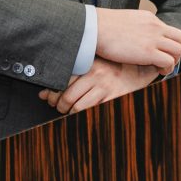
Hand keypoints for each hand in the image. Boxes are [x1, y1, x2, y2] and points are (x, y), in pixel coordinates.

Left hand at [38, 58, 157, 114]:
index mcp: (88, 63)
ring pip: (76, 106)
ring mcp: (104, 87)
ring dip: (69, 112)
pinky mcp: (112, 98)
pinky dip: (80, 116)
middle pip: (67, 95)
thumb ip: (70, 76)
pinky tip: (80, 113)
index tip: (48, 97)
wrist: (137, 71)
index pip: (62, 79)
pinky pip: (89, 111)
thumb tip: (43, 94)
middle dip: (58, 105)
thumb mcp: (91, 66)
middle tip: (58, 106)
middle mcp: (95, 74)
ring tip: (69, 111)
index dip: (51, 92)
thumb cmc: (111, 68)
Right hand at [95, 8, 180, 74]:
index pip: (171, 30)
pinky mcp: (148, 52)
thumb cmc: (103, 27)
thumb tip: (133, 35)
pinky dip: (166, 68)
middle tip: (166, 60)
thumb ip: (136, 27)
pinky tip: (157, 71)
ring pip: (179, 50)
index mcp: (150, 18)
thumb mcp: (125, 21)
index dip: (170, 43)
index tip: (161, 52)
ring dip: (173, 61)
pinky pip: (169, 62)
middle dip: (177, 51)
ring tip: (162, 68)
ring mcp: (153, 38)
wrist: (94, 27)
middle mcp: (156, 26)